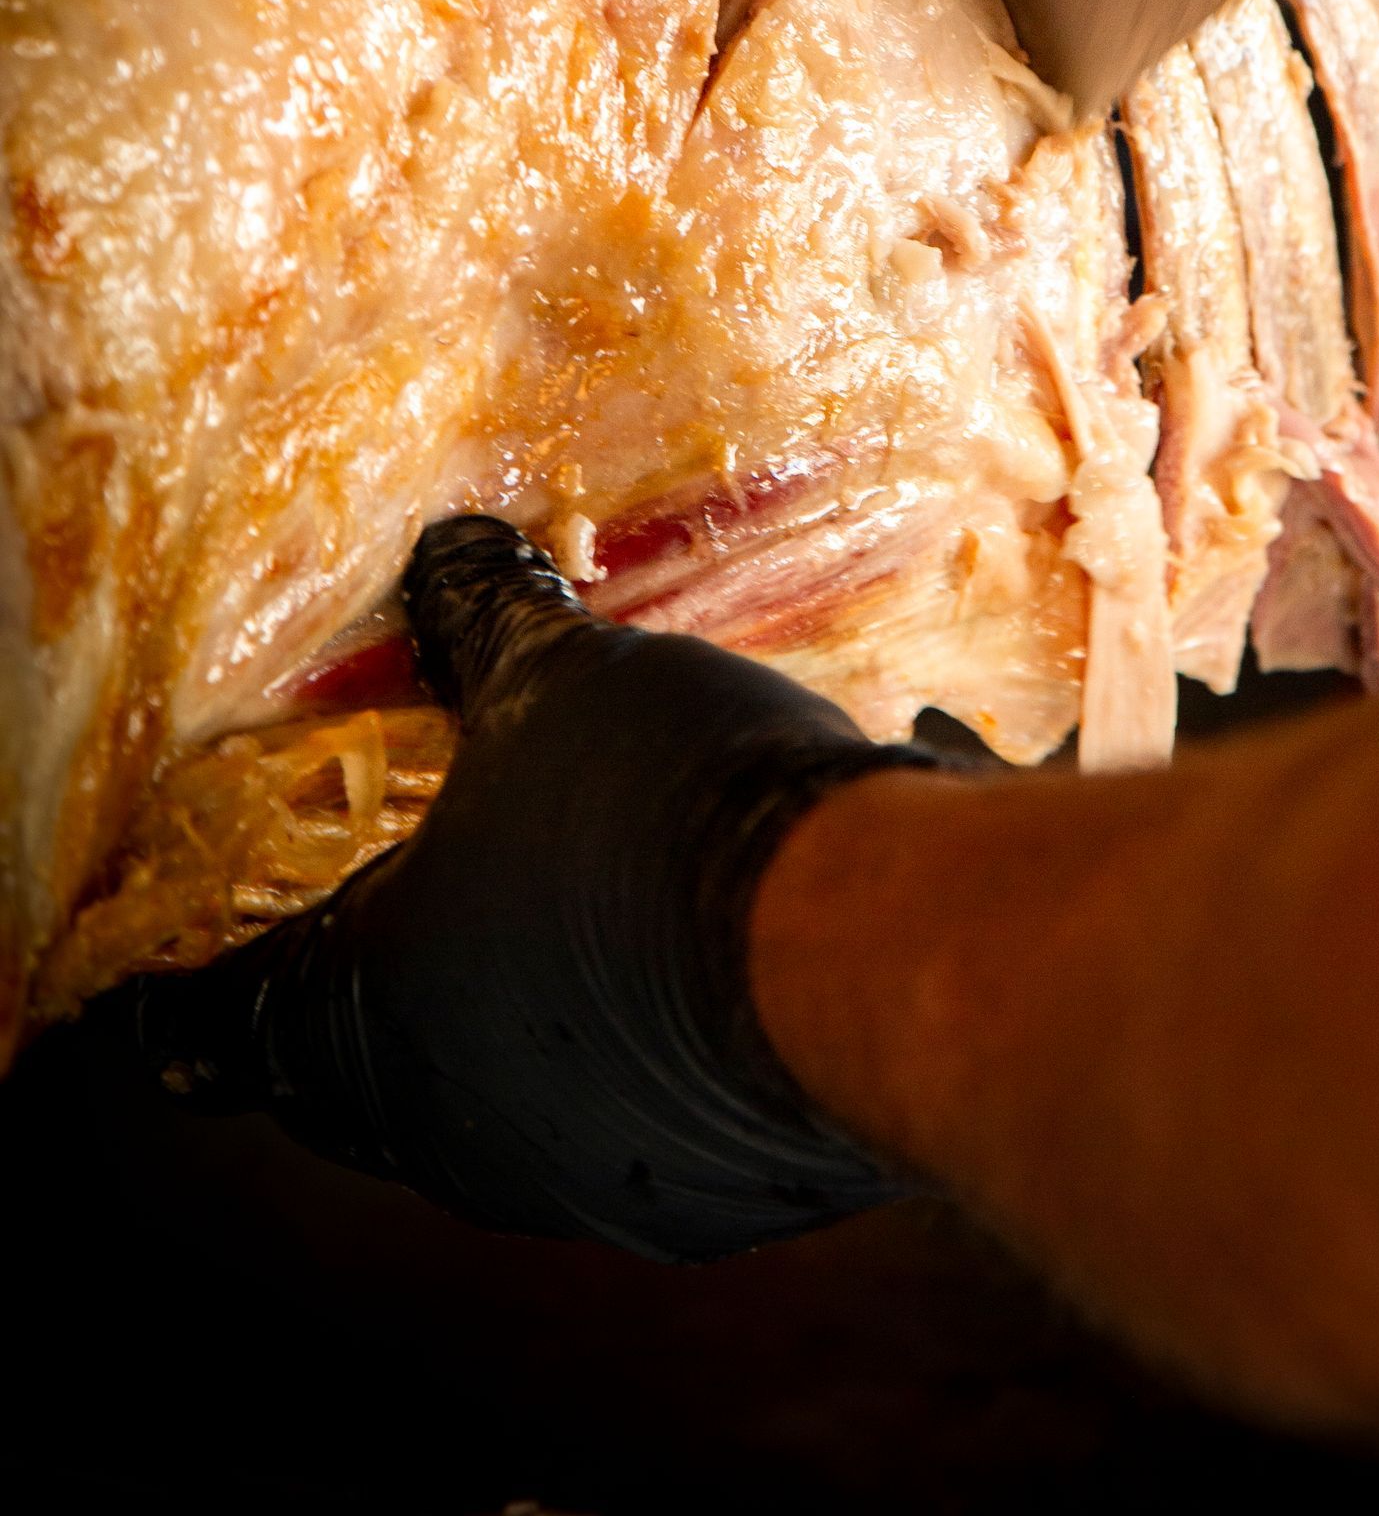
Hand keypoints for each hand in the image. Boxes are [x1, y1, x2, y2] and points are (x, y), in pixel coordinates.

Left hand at [115, 517, 936, 1260]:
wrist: (866, 955)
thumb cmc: (665, 814)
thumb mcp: (564, 688)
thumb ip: (490, 628)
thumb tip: (450, 550)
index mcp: (378, 1009)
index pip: (238, 1018)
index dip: (189, 1010)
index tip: (148, 1023)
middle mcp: (459, 1123)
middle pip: (365, 1085)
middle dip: (358, 1026)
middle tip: (350, 972)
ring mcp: (585, 1171)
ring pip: (510, 1112)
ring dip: (518, 1039)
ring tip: (557, 954)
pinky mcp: (707, 1192)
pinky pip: (640, 1121)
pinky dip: (644, 1056)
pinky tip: (708, 977)